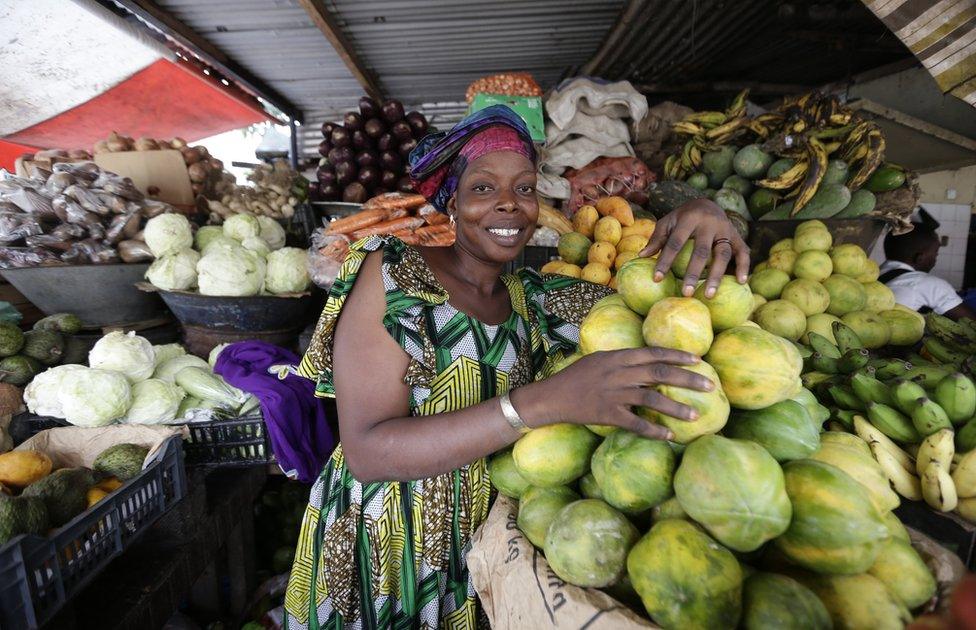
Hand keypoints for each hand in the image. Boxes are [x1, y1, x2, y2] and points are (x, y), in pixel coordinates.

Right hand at [520, 347, 715, 440]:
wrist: (552, 397)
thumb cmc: (575, 377)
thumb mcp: (599, 359)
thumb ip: (623, 360)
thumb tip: (648, 361)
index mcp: (617, 357)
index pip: (653, 353)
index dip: (677, 356)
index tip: (698, 359)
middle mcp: (618, 373)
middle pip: (659, 373)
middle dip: (687, 378)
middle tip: (710, 385)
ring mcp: (613, 394)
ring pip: (651, 399)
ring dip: (676, 407)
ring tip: (695, 415)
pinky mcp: (608, 414)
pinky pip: (635, 424)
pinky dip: (653, 430)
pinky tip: (669, 436)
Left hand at [640, 198, 749, 297]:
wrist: (707, 202)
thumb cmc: (682, 217)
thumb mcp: (668, 222)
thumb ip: (657, 238)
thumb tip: (642, 256)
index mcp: (689, 218)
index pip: (675, 243)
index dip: (665, 261)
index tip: (657, 279)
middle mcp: (709, 223)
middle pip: (701, 251)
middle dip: (693, 273)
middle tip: (685, 293)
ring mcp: (725, 229)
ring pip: (723, 254)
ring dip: (717, 275)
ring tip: (708, 295)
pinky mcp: (737, 236)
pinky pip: (743, 252)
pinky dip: (744, 266)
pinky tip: (741, 282)